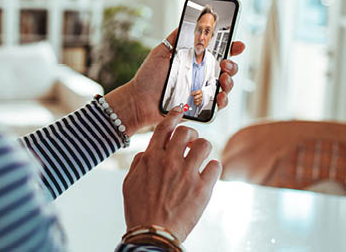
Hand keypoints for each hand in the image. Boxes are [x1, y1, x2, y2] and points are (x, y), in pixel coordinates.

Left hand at [105, 29, 244, 134]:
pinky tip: (220, 96)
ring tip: (223, 78)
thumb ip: (174, 39)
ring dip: (230, 82)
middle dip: (232, 65)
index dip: (231, 49)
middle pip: (227, 70)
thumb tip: (185, 21)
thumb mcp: (160, 53)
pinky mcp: (199, 108)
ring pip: (225, 87)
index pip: (217, 54)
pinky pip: (217, 106)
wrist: (138, 101)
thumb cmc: (148, 78)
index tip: (238, 44)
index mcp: (194, 62)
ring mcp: (201, 92)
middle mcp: (201, 77)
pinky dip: (222, 101)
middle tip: (225, 63)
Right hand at [122, 108, 221, 241]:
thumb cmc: (139, 211)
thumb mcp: (129, 183)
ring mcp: (188, 174)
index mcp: (151, 158)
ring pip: (205, 145)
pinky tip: (207, 175)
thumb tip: (147, 152)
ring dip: (203, 149)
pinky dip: (213, 168)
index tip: (180, 111)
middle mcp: (170, 161)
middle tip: (191, 143)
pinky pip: (216, 165)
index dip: (174, 115)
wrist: (152, 234)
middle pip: (187, 132)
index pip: (165, 127)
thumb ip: (139, 163)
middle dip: (191, 135)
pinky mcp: (203, 188)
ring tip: (200, 158)